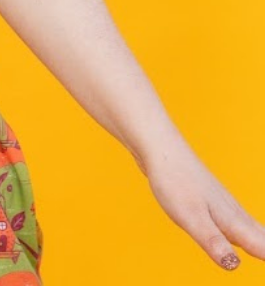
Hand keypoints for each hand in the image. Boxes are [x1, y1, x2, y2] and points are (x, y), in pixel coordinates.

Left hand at [145, 141, 264, 269]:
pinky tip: (238, 229)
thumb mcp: (191, 216)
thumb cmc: (174, 181)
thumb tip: (234, 265)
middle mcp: (231, 211)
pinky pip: (232, 218)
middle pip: (260, 235)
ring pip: (249, 225)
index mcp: (231, 220)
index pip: (261, 245)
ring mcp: (220, 202)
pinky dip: (243, 228)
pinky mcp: (207, 197)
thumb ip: (213, 241)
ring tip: (264, 248)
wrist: (159, 147)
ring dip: (261, 239)